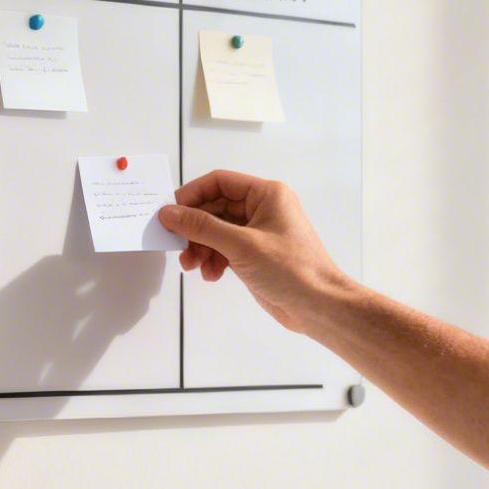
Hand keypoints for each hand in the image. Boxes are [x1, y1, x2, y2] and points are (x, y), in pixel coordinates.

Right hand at [159, 170, 348, 333]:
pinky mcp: (256, 255)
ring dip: (201, 247)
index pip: (219, 183)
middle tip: (177, 246)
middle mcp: (263, 209)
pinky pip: (225, 249)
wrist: (318, 306)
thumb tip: (170, 213)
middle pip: (215, 208)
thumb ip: (202, 227)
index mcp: (267, 194)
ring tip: (192, 265)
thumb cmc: (291, 269)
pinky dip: (213, 260)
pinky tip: (211, 274)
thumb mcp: (241, 244)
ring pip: (217, 231)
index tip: (169, 213)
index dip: (192, 195)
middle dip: (194, 229)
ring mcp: (259, 233)